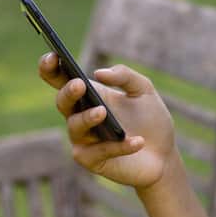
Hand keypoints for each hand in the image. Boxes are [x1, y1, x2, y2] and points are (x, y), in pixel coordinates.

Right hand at [38, 52, 177, 189]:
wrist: (164, 155)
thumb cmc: (150, 120)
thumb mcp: (144, 90)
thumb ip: (125, 76)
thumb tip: (98, 73)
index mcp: (89, 95)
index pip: (61, 79)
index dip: (51, 68)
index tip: (52, 55)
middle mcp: (80, 116)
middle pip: (62, 102)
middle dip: (68, 92)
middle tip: (79, 85)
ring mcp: (83, 140)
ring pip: (75, 127)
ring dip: (87, 118)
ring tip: (102, 111)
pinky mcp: (91, 161)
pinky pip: (99, 152)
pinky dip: (119, 146)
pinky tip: (138, 141)